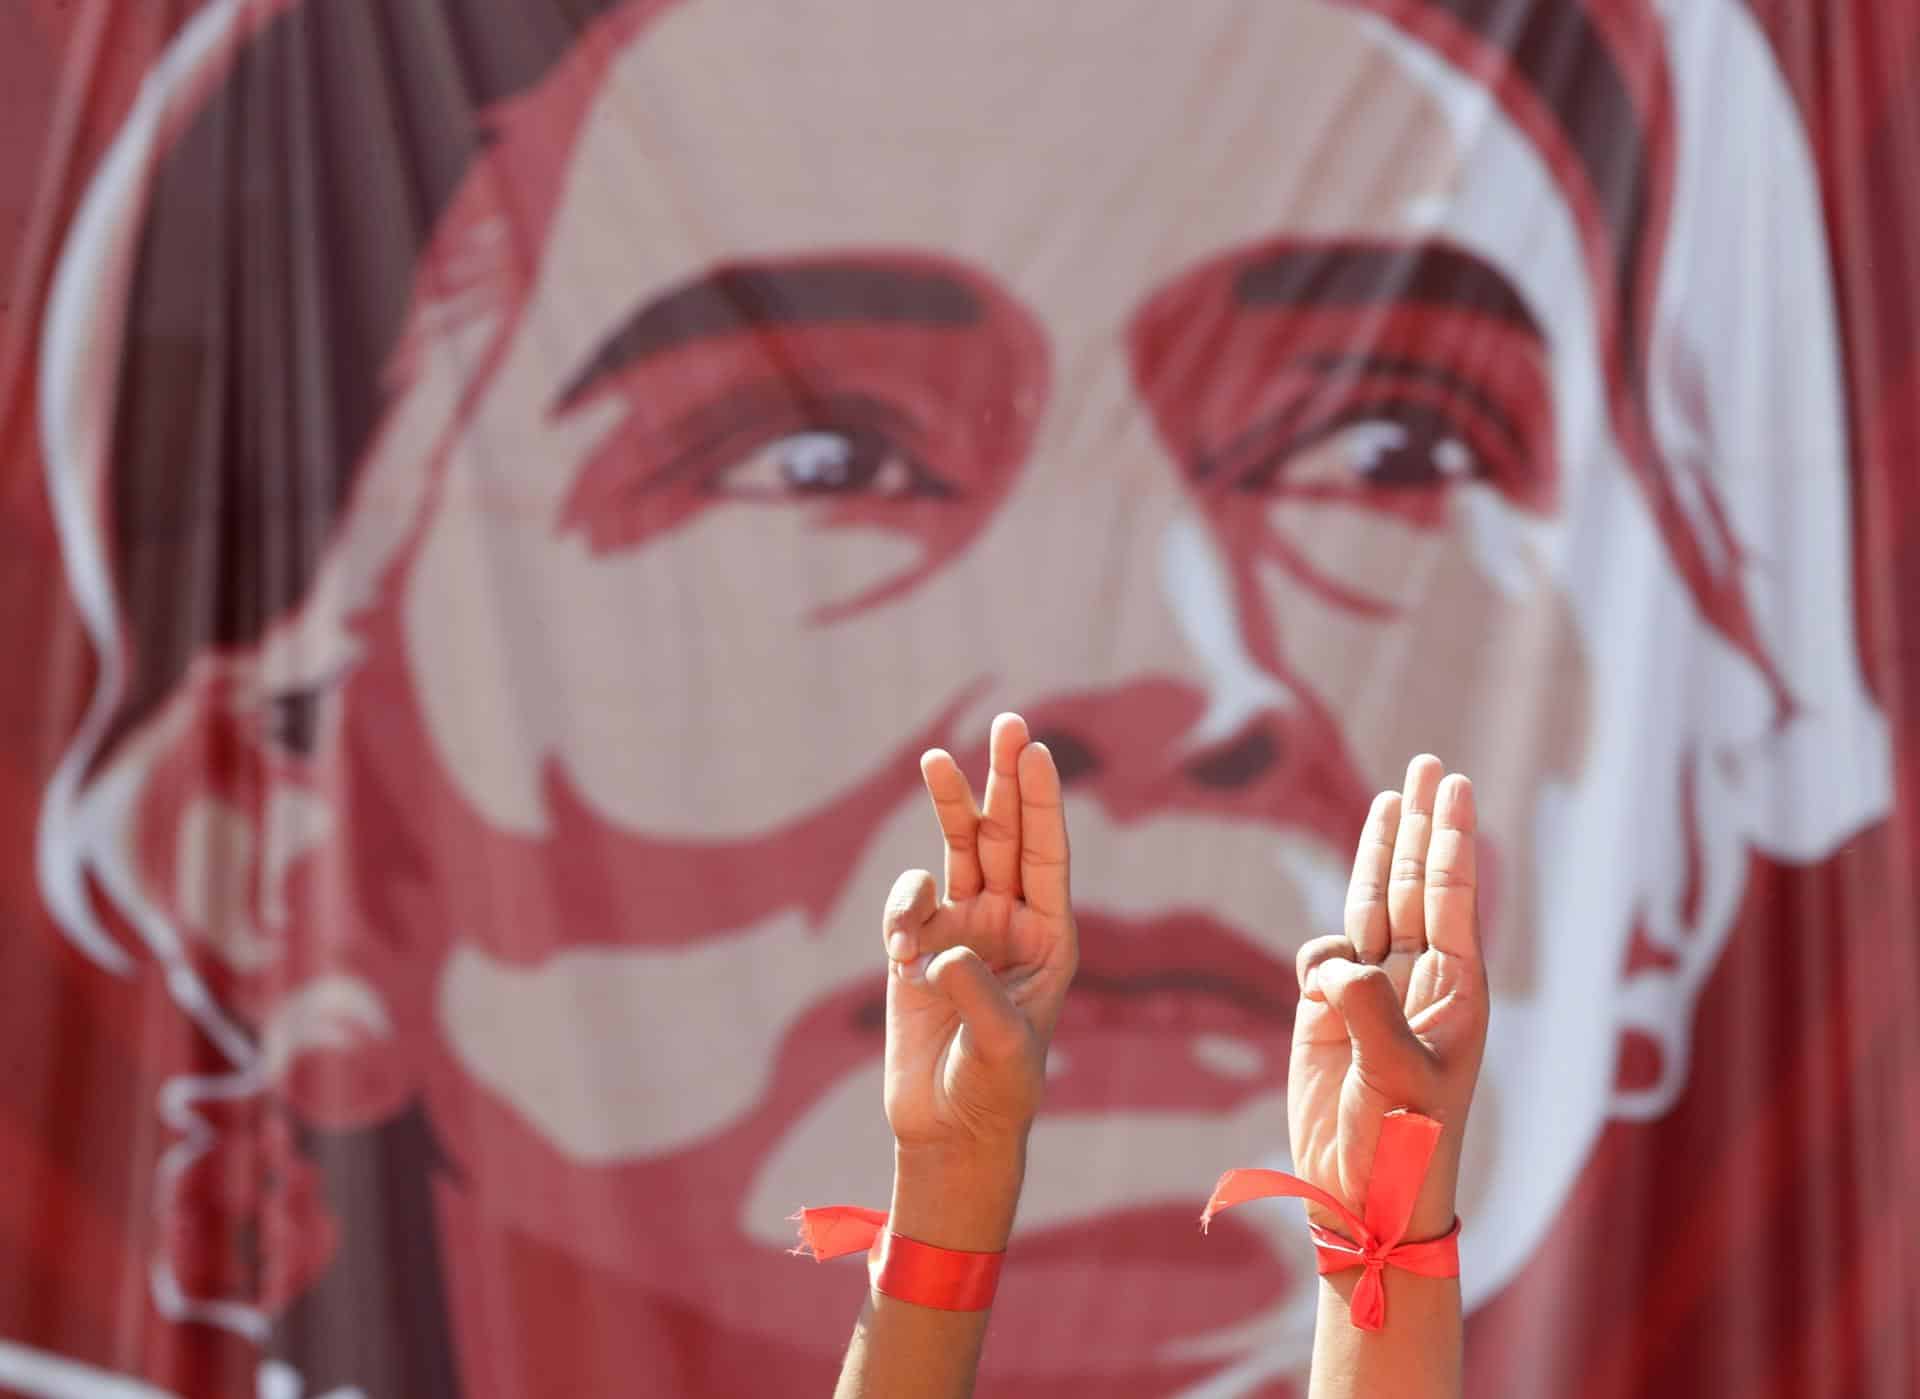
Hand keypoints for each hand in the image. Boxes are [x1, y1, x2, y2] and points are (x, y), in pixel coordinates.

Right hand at [880, 713, 1075, 1163]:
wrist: (948, 1130)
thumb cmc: (993, 1093)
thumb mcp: (1000, 1051)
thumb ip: (978, 997)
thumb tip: (943, 948)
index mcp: (1048, 938)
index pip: (1046, 854)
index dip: (1042, 802)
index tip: (1037, 752)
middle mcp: (1008, 923)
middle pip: (1007, 833)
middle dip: (1005, 778)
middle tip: (1010, 721)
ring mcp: (962, 929)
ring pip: (958, 849)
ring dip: (950, 803)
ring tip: (935, 759)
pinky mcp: (916, 945)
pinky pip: (909, 901)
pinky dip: (900, 909)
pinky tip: (900, 952)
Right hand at [1287, 756, 1488, 1243]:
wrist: (1365, 1200)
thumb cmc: (1405, 1146)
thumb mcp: (1398, 1078)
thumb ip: (1368, 1007)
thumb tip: (1339, 960)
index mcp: (1456, 993)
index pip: (1450, 895)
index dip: (1448, 836)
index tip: (1453, 784)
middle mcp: (1419, 984)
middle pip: (1419, 883)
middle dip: (1420, 824)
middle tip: (1429, 765)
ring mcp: (1373, 996)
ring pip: (1373, 907)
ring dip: (1379, 854)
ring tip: (1391, 800)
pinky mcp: (1328, 1015)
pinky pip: (1321, 961)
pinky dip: (1320, 958)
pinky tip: (1326, 983)